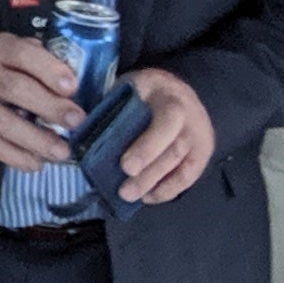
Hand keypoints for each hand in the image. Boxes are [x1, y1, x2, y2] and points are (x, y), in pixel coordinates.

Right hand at [0, 34, 79, 171]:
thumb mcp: (5, 51)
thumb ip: (35, 58)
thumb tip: (70, 80)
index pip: (23, 54)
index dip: (49, 70)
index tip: (71, 87)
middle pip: (17, 90)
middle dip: (51, 107)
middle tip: (75, 121)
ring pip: (6, 123)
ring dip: (38, 140)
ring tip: (61, 151)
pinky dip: (18, 157)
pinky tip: (36, 162)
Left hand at [112, 66, 214, 205]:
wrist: (176, 90)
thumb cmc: (143, 92)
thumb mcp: (127, 85)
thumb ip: (110, 103)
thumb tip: (81, 128)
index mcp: (167, 93)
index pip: (167, 121)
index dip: (148, 147)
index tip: (126, 166)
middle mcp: (189, 114)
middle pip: (174, 149)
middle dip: (148, 173)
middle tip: (124, 191)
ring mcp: (199, 135)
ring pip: (182, 166)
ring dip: (154, 184)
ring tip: (130, 197)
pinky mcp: (202, 153)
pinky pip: (188, 177)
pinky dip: (168, 190)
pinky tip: (148, 196)